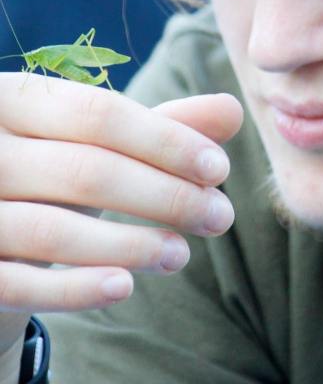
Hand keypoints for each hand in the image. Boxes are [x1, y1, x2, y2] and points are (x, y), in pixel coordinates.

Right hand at [0, 73, 241, 345]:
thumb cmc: (57, 168)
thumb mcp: (102, 141)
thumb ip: (163, 125)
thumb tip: (233, 108)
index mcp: (15, 100)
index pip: (101, 115)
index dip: (167, 142)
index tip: (220, 169)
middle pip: (87, 171)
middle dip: (166, 196)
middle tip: (221, 216)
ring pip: (53, 232)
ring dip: (132, 245)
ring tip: (183, 254)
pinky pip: (19, 285)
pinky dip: (76, 289)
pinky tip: (127, 285)